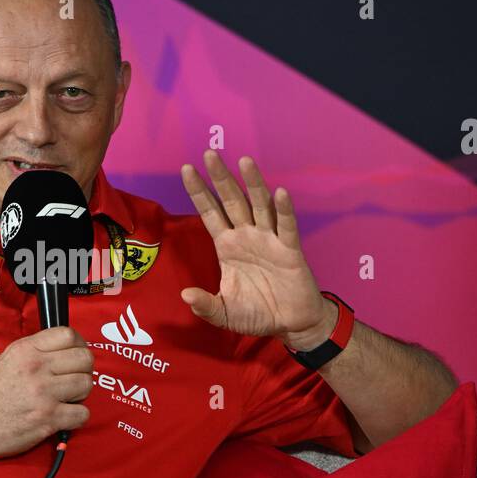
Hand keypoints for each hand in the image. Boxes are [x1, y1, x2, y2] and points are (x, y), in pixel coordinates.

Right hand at [0, 326, 93, 457]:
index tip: (75, 355)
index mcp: (26, 350)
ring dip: (80, 394)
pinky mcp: (48, 418)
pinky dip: (76, 417)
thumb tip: (63, 348)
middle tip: (72, 380)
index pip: (68, 334)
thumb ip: (35, 350)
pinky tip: (63, 417)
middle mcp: (36, 368)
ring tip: (65, 399)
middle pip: (84, 358)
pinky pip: (82, 413)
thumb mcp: (7, 359)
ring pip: (86, 384)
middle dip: (83, 370)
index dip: (78, 345)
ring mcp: (43, 393)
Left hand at [179, 150, 336, 347]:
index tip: (186, 169)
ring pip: (259, 205)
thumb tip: (186, 295)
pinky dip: (284, 210)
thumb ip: (206, 306)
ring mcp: (269, 239)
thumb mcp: (225, 314)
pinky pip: (286, 226)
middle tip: (209, 153)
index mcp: (227, 246)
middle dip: (220, 177)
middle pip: (231, 200)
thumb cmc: (257, 313)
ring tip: (243, 161)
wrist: (290, 324)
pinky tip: (280, 193)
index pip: (210, 212)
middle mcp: (246, 236)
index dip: (199, 192)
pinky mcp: (290, 249)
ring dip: (253, 183)